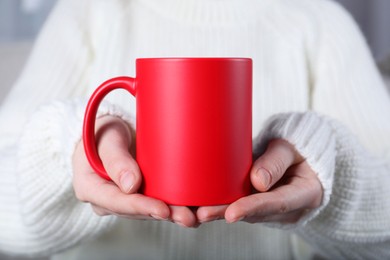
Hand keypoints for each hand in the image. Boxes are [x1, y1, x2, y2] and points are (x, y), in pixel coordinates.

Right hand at [72, 115, 196, 226]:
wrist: (109, 133)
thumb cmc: (104, 132)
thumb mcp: (106, 138)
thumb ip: (115, 158)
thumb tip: (130, 185)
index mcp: (91, 189)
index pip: (117, 202)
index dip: (141, 207)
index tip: (162, 209)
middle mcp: (110, 200)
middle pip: (139, 212)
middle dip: (165, 214)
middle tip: (187, 217)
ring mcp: (127, 199)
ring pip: (152, 211)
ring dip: (175, 214)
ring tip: (197, 215)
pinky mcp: (143, 194)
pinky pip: (159, 202)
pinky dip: (178, 205)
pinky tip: (196, 208)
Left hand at [197, 139, 322, 223]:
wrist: (301, 160)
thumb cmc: (298, 151)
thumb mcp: (292, 148)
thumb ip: (276, 161)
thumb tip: (257, 180)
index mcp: (304, 193)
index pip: (277, 203)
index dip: (253, 208)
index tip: (232, 213)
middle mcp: (286, 207)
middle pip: (254, 212)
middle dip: (225, 213)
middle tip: (202, 213)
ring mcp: (270, 207)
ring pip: (243, 211)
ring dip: (218, 211)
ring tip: (193, 211)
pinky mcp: (256, 202)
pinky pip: (238, 204)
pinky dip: (219, 204)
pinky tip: (198, 203)